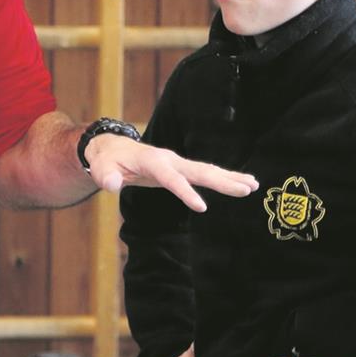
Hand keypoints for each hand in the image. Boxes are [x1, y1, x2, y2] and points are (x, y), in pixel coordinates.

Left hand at [86, 135, 257, 211]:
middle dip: (222, 180)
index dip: (185, 192)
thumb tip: (112, 186)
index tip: (202, 208)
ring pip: (207, 170)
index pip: (171, 178)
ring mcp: (177, 163)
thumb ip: (106, 177)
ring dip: (229, 178)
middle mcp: (169, 159)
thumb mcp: (101, 169)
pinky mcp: (180, 169)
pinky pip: (204, 174)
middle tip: (247, 188)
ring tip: (253, 185)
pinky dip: (223, 178)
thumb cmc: (107, 160)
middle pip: (199, 170)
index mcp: (152, 161)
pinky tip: (241, 184)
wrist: (112, 148)